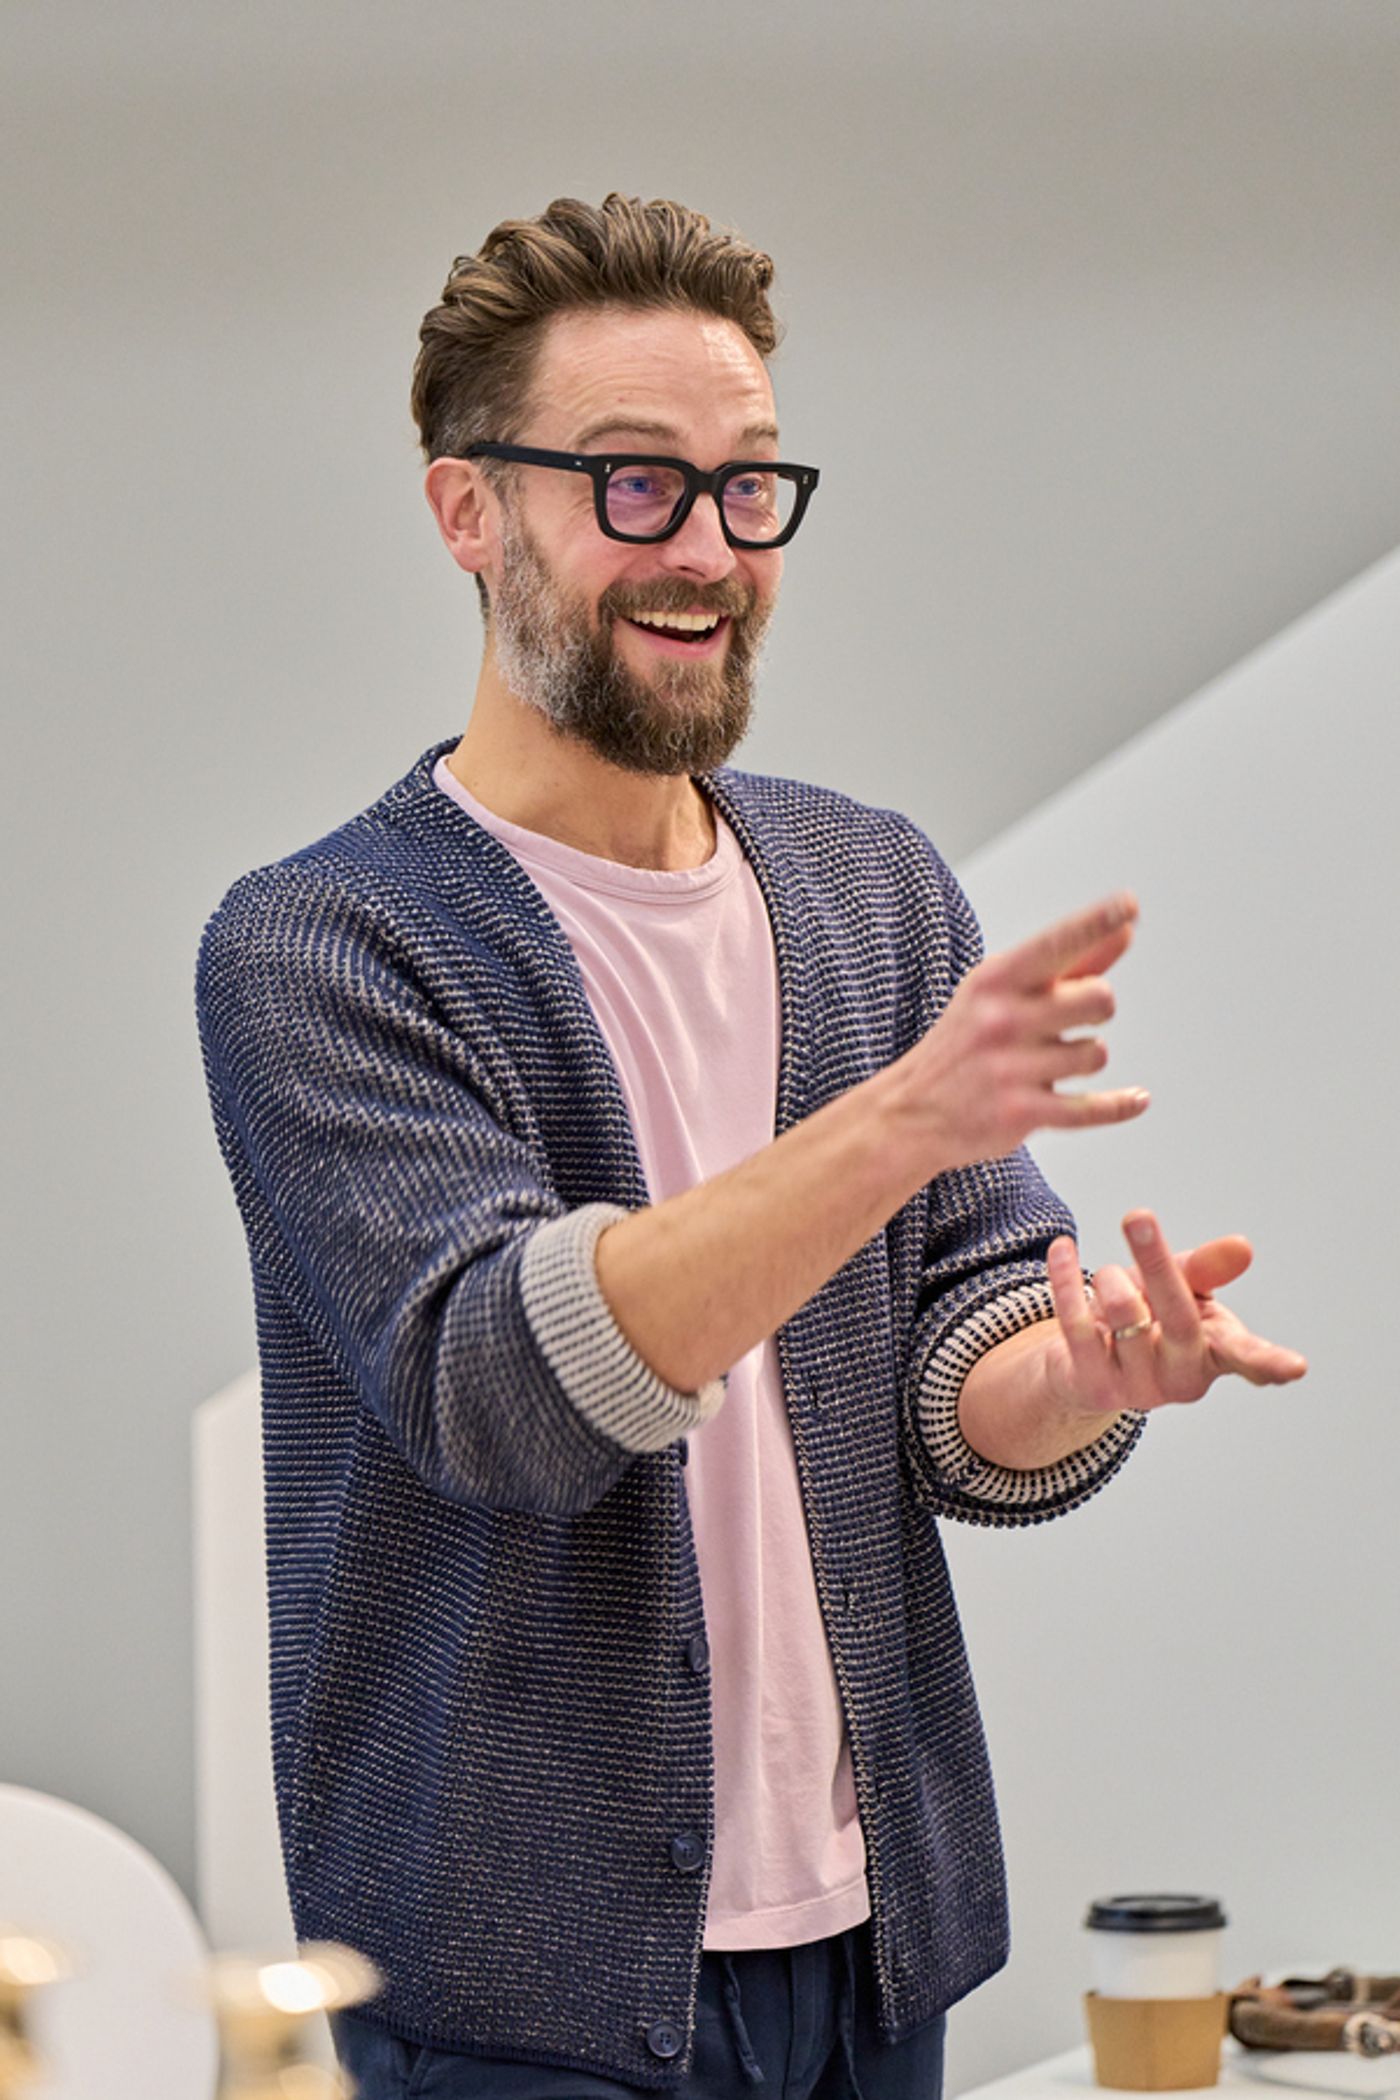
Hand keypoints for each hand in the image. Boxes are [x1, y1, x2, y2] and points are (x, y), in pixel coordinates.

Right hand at [894, 892, 1149, 1176]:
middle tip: (1073, 1019)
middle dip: (1098, 1010)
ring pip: (1096, 1053)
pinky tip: (1137, 1099)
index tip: (1128, 905)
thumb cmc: (969, 1042)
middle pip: (1099, 998)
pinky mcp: (1019, 1113)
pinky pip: (1090, 1108)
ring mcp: (1009, 1068)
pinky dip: (1120, 1104)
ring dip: (1084, 1059)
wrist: (911, 1111)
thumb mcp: (1004, 992)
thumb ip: (1070, 962)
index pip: (1055, 943)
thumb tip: (1126, 929)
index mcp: (995, 980)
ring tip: (1052, 1063)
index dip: (1096, 922)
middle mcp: (1000, 1019)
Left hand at [1043, 1210, 1308, 1417]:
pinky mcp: (1093, 1386)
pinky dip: (1065, 1280)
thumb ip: (1205, 1270)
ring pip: (1125, 1316)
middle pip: (1178, 1318)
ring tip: (1108, 1274)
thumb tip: (1241, 1247)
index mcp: (1215, 1352)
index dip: (1269, 1361)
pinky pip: (1076, 1325)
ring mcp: (1138, 1388)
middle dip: (1158, 1264)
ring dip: (1110, 1278)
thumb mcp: (1179, 1288)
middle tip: (1138, 1216)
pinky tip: (1060, 1250)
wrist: (1082, 1364)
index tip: (1296, 1367)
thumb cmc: (1145, 1320)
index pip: (1246, 1357)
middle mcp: (1183, 1377)